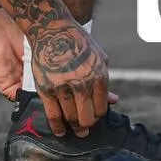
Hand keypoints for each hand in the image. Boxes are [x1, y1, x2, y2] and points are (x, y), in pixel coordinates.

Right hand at [31, 21, 109, 137]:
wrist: (51, 29)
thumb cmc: (77, 42)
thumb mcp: (99, 57)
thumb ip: (105, 81)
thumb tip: (114, 101)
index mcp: (98, 76)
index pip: (101, 109)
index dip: (98, 115)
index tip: (94, 116)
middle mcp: (82, 83)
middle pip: (87, 118)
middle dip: (87, 125)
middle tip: (85, 128)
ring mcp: (63, 87)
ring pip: (71, 118)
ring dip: (74, 126)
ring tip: (74, 129)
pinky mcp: (46, 88)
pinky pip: (53, 115)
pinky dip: (57, 127)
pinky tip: (60, 132)